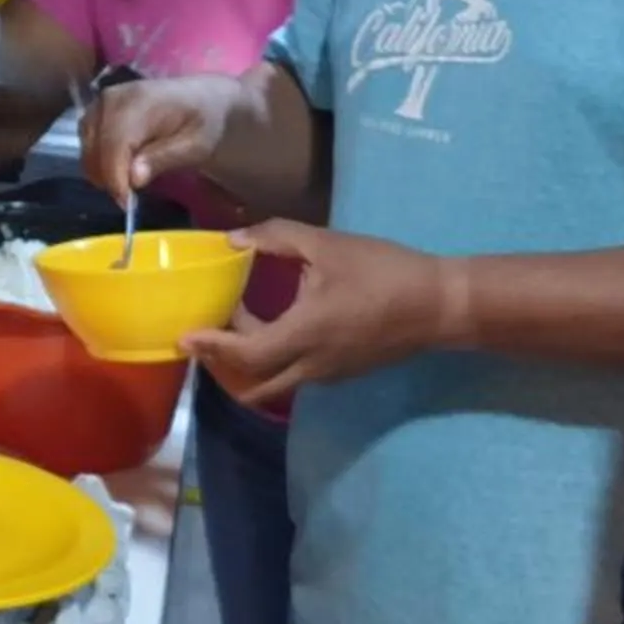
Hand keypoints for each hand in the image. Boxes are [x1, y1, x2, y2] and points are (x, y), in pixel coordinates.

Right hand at [81, 73, 249, 203]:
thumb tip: (133, 178)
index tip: (126, 204)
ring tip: (127, 183)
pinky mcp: (96, 112)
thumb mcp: (196, 145)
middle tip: (130, 198)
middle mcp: (113, 98)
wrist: (201, 100)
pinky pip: (87, 142)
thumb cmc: (202, 123)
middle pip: (95, 147)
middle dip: (109, 177)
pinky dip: (98, 161)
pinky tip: (119, 169)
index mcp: (141, 101)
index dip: (115, 177)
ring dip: (102, 171)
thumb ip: (164, 159)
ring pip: (87, 147)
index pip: (115, 143)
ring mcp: (101, 103)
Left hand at [180, 222, 470, 402]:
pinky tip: (270, 330)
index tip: (184, 337)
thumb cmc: (384, 272)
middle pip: (252, 385)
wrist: (440, 306)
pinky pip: (294, 378)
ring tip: (234, 330)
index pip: (245, 355)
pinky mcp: (341, 373)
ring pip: (273, 385)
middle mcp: (312, 365)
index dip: (211, 348)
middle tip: (203, 338)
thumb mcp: (327, 245)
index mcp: (304, 334)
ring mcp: (328, 375)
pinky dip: (271, 363)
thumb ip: (277, 238)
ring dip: (247, 366)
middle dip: (221, 366)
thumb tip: (234, 239)